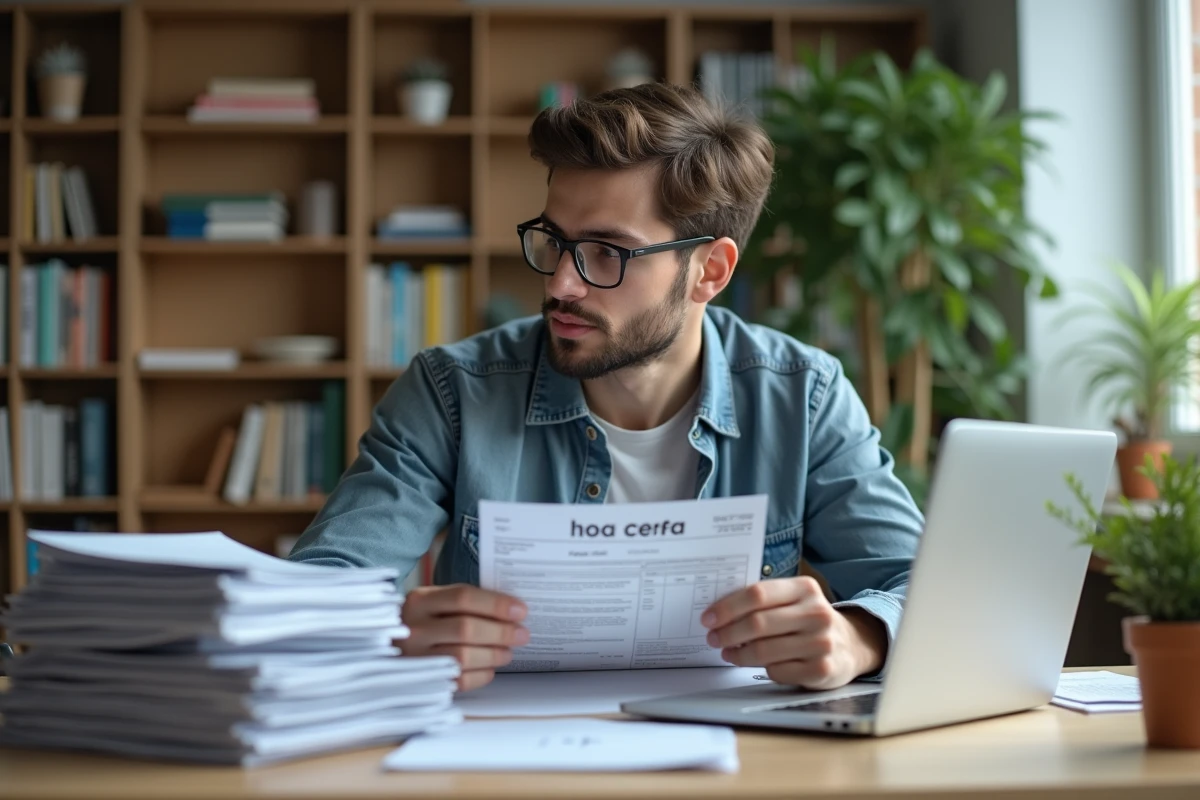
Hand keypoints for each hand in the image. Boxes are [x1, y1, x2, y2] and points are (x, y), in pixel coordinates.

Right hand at [400, 584, 529, 691]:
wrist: (384, 647)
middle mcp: (414, 628)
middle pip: (466, 628)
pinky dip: (482, 675)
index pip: (463, 597)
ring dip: (494, 654)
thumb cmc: (422, 622)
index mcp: (420, 600)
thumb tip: (510, 611)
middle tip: (522, 634)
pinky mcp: (422, 681)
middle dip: (501, 632)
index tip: (520, 610)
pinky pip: (459, 681)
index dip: (496, 604)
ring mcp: (415, 657)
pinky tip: (489, 667)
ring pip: (464, 656)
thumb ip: (465, 603)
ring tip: (508, 651)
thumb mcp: (434, 602)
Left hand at [701, 576, 886, 689]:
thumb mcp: (795, 599)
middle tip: (713, 638)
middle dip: (727, 633)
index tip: (709, 618)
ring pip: (763, 651)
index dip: (727, 607)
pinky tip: (757, 664)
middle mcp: (816, 613)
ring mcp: (821, 643)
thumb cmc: (810, 619)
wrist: (851, 645)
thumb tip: (719, 610)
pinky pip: (777, 672)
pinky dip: (761, 669)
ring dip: (738, 654)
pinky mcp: (821, 670)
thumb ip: (765, 599)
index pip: (757, 594)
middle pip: (757, 623)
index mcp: (805, 588)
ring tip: (728, 652)